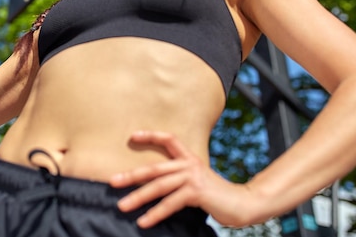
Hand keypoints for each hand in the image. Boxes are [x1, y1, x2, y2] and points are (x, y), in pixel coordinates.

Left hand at [109, 131, 252, 228]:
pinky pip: (170, 203)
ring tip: (122, 206)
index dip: (151, 135)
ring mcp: (192, 177)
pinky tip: (144, 221)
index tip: (132, 136)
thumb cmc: (217, 196)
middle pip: (155, 168)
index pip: (169, 139)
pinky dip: (155, 214)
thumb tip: (155, 188)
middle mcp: (189, 164)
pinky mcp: (196, 192)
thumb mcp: (196, 183)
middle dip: (131, 175)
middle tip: (112, 182)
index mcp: (189, 159)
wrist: (242, 204)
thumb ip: (179, 181)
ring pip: (159, 186)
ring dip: (138, 197)